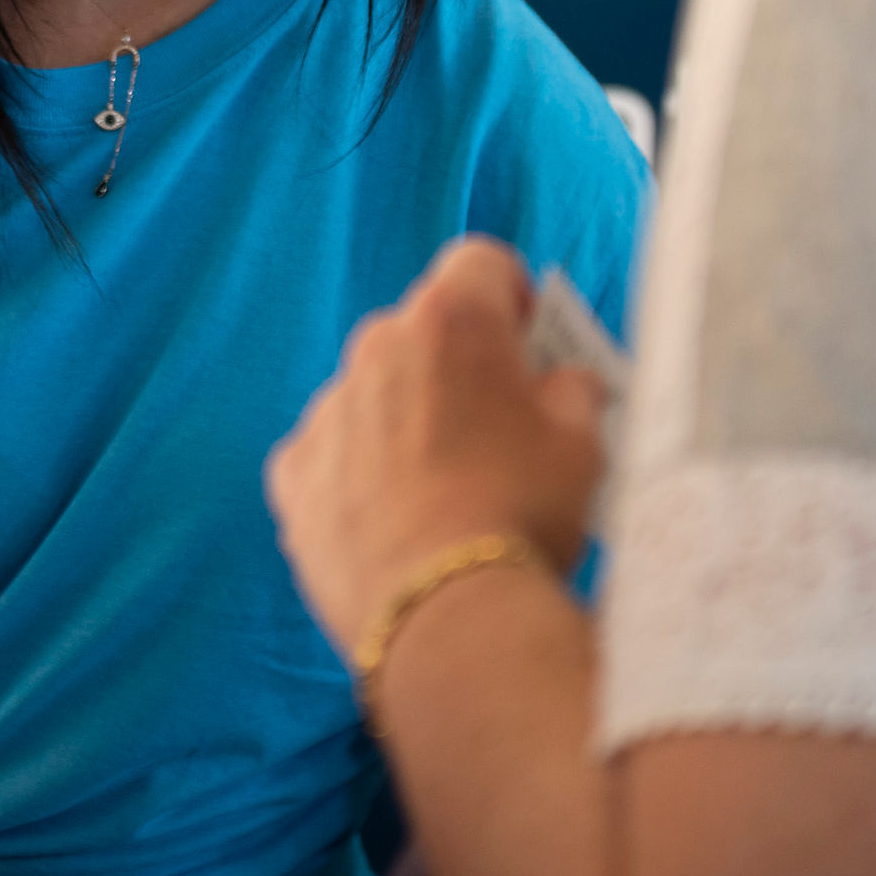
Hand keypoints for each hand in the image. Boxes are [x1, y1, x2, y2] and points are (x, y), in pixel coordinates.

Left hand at [267, 237, 606, 658]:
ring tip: (440, 494)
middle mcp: (376, 345)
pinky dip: (356, 475)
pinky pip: (330, 454)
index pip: (481, 262)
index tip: (528, 348)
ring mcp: (325, 409)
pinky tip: (390, 526)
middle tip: (492, 431)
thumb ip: (570, 389)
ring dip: (403, 420)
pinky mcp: (291, 473)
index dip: (511, 298)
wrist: (447, 612)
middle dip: (455, 366)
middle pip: (421, 331)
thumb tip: (560, 382)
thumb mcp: (583, 441)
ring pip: (372, 393)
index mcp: (451, 319)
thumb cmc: (525, 510)